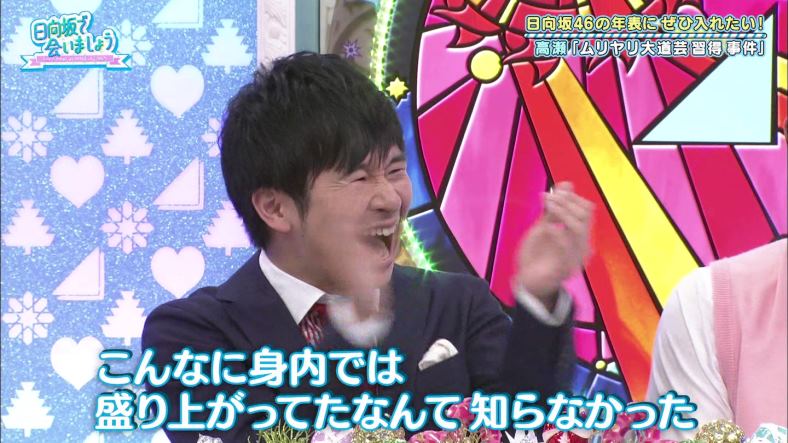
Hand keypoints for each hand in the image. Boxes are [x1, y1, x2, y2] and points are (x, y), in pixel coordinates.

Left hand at [514, 182, 593, 310]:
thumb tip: (566, 184)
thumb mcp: (543, 227)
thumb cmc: (536, 255)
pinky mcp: (563, 268)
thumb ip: (553, 209)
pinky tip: (545, 227)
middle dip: (566, 201)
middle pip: (586, 215)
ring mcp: (575, 257)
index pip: (587, 210)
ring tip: (547, 205)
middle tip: (548, 196)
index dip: (572, 197)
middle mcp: (581, 246)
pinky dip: (555, 232)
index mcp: (579, 236)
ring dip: (561, 211)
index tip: (555, 190)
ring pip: (578, 228)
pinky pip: (565, 246)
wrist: (526, 283)